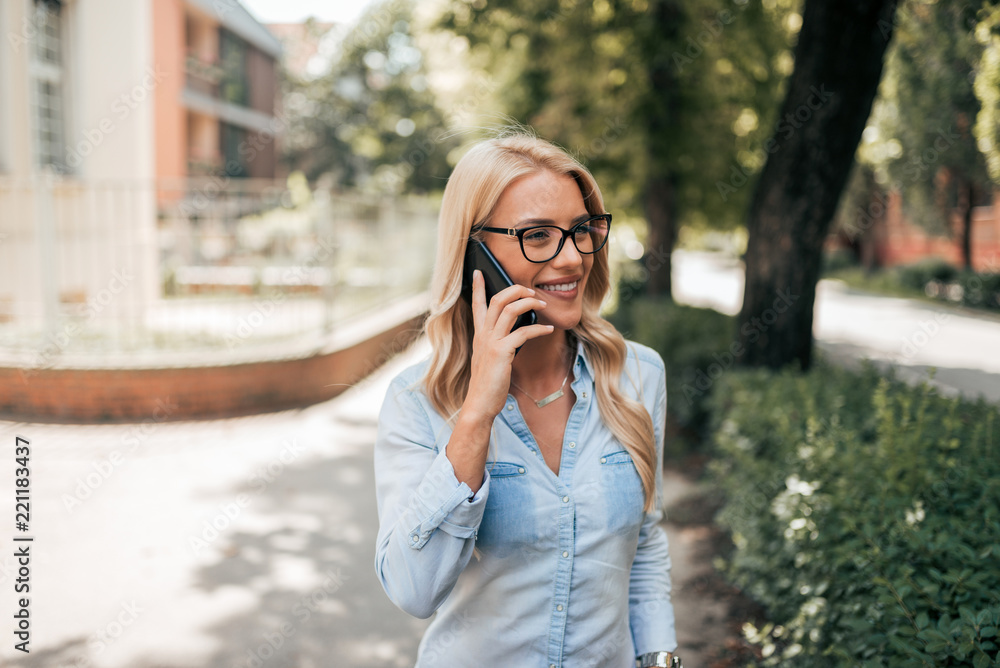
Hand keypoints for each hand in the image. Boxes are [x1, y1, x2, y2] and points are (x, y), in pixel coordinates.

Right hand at [463, 269, 552, 422]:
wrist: (479, 404)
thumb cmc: (488, 384)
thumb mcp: (490, 359)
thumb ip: (498, 343)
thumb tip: (515, 332)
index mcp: (479, 335)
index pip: (477, 305)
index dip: (479, 287)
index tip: (479, 271)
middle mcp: (483, 335)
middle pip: (497, 300)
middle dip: (515, 290)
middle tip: (530, 290)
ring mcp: (491, 343)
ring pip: (508, 310)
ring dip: (528, 303)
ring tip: (543, 304)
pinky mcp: (501, 352)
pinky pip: (522, 332)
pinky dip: (538, 328)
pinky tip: (548, 330)